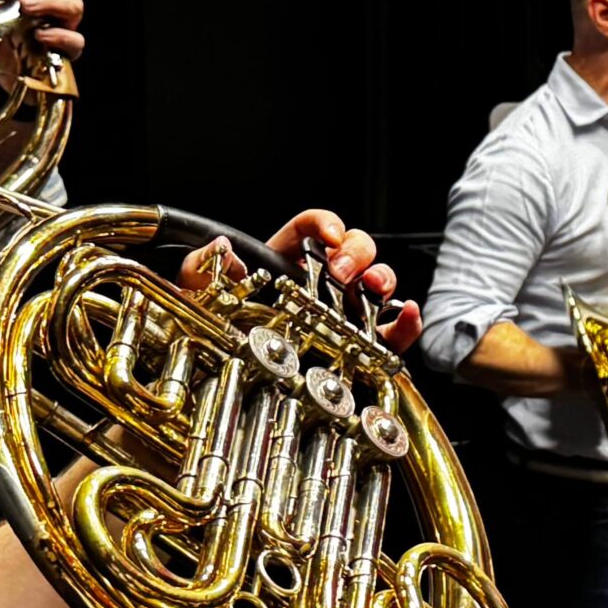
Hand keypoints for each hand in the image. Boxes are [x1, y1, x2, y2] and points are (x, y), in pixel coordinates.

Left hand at [176, 210, 422, 352]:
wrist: (224, 384)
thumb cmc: (215, 337)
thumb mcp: (200, 299)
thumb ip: (203, 270)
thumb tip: (222, 250)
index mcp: (284, 262)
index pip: (311, 228)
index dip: (324, 224)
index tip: (329, 235)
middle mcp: (321, 283)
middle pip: (353, 248)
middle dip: (355, 253)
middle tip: (341, 273)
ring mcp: (343, 313)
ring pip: (376, 283)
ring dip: (382, 279)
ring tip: (373, 289)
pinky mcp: (362, 347)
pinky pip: (392, 331)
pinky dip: (406, 321)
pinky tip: (407, 314)